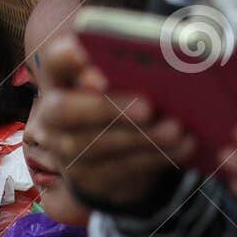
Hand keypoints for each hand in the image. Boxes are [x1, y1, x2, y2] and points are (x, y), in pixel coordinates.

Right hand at [37, 36, 195, 207]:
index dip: (68, 60)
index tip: (91, 63)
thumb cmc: (120, 100)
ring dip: (139, 137)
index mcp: (61, 78)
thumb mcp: (118, 80)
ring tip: (175, 128)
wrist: (107, 155)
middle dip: (106, 108)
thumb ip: (127, 68)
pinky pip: (120, 169)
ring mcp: (64, 151)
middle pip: (65, 110)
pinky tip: (183, 145)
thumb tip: (165, 58)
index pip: (55, 62)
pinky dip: (156, 156)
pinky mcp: (86, 179)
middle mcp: (52, 116)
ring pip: (93, 146)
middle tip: (147, 107)